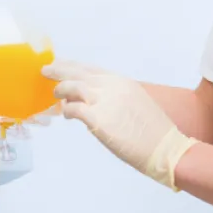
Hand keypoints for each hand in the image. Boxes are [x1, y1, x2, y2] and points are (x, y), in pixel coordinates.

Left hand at [41, 61, 197, 190]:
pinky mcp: (99, 120)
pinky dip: (67, 110)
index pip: (91, 68)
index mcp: (122, 82)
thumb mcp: (136, 102)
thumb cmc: (153, 132)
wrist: (166, 148)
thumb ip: (116, 97)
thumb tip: (95, 100)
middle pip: (78, 73)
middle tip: (46, 71)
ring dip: (61, 90)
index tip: (60, 64)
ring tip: (56, 97)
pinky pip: (74, 109)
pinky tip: (67, 115)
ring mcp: (105, 102)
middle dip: (59, 70)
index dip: (72, 65)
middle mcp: (113, 87)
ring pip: (72, 87)